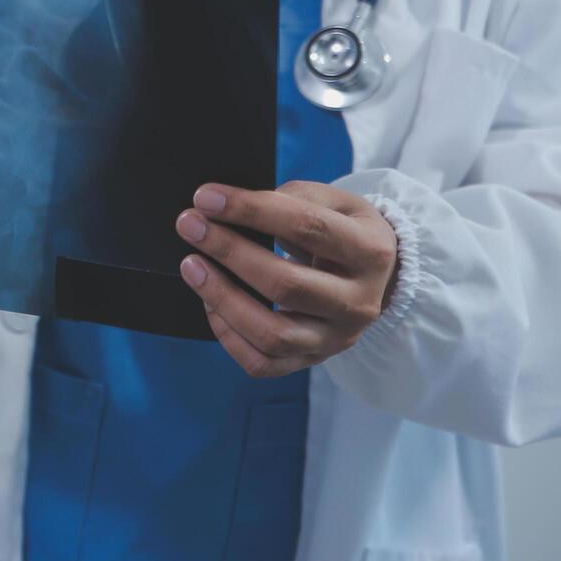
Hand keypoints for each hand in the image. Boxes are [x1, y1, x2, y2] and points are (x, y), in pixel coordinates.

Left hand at [174, 181, 398, 376]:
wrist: (371, 277)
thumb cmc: (340, 230)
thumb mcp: (332, 202)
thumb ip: (289, 199)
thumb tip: (230, 207)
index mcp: (370, 251)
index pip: (307, 227)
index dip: (252, 210)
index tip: (206, 197)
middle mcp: (359, 302)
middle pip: (286, 284)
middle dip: (229, 251)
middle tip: (189, 225)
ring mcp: (336, 339)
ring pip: (272, 333)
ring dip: (222, 297)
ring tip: (191, 265)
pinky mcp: (312, 360)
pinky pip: (262, 363)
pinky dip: (228, 335)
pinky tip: (209, 304)